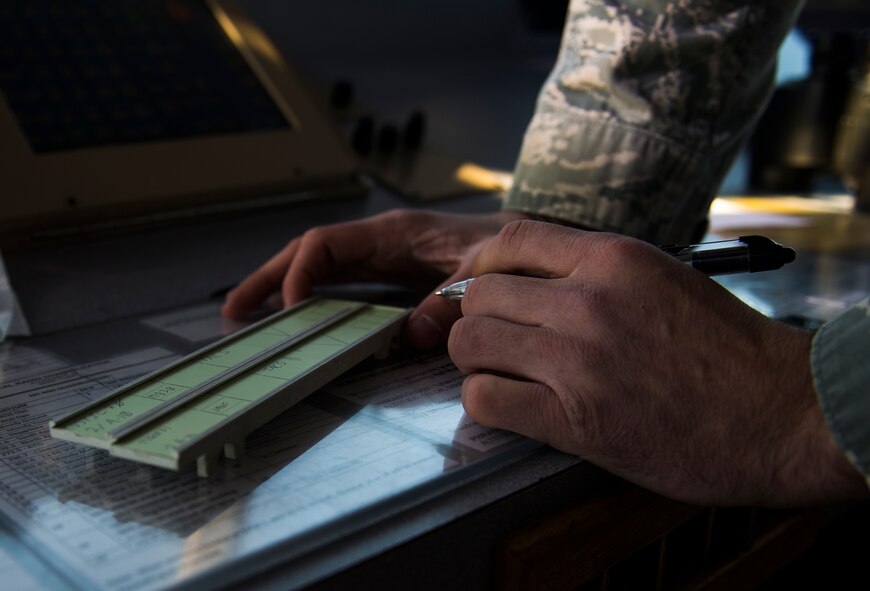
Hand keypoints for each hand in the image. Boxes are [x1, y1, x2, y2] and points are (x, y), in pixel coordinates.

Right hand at [221, 209, 526, 348]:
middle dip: (269, 277)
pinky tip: (302, 319)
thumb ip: (449, 298)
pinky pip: (342, 282)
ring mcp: (382, 257)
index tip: (290, 310)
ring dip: (283, 287)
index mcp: (391, 233)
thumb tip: (409, 335)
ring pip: (320, 267)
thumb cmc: (504, 249)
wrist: (524, 244)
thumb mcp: (481, 270)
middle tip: (234, 309)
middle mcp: (379, 242)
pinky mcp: (391, 273)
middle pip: (309, 253)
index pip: (325, 244)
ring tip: (247, 314)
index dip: (300, 273)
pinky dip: (315, 297)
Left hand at [448, 220, 866, 505]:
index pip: (511, 240)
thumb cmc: (731, 351)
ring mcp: (579, 359)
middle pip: (481, 294)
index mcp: (614, 258)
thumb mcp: (668, 279)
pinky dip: (487, 402)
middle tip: (501, 343)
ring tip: (505, 375)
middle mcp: (589, 300)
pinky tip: (515, 407)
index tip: (487, 291)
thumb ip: (601, 273)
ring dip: (478, 361)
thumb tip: (536, 279)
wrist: (786, 415)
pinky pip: (486, 399)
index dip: (485, 268)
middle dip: (480, 319)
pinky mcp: (575, 418)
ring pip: (472, 342)